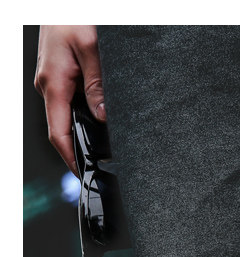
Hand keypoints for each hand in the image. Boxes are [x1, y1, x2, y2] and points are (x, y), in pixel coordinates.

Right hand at [34, 25, 103, 174]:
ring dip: (87, 128)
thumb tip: (103, 115)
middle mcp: (49, 84)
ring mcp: (53, 79)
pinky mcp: (60, 72)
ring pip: (70, 113)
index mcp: (53, 84)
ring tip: (108, 146)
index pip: (59, 134)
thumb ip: (97, 84)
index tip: (85, 176)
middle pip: (65, 127)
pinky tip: (102, 116)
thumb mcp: (91, 48)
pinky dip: (87, 111)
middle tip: (107, 165)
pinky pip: (73, 99)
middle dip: (84, 147)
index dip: (71, 159)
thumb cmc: (73, 14)